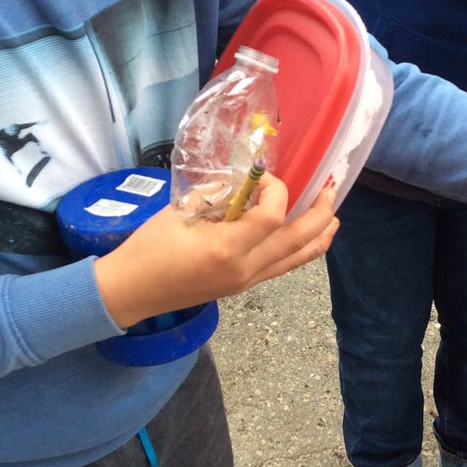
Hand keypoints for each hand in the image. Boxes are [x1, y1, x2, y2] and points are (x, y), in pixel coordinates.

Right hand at [94, 174, 337, 327]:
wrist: (133, 290)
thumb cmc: (149, 247)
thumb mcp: (180, 210)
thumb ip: (217, 194)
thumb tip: (244, 183)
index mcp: (226, 249)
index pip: (272, 216)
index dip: (276, 190)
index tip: (262, 176)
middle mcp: (245, 269)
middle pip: (299, 240)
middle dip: (321, 212)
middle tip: (331, 188)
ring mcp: (248, 281)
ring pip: (298, 258)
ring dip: (320, 234)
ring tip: (333, 214)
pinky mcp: (245, 286)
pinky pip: (285, 267)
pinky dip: (303, 249)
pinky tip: (309, 235)